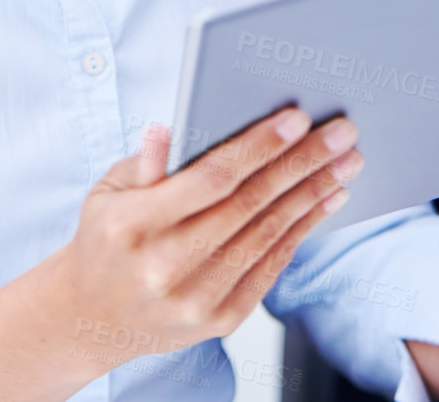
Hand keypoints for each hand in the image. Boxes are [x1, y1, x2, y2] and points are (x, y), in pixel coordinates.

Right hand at [47, 107, 361, 376]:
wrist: (92, 317)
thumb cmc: (106, 237)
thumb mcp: (108, 189)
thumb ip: (145, 162)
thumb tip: (169, 128)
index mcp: (134, 224)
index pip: (210, 179)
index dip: (258, 146)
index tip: (298, 117)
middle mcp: (166, 266)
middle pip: (250, 205)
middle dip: (303, 163)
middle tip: (342, 132)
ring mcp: (195, 299)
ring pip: (268, 234)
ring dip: (314, 194)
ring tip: (347, 161)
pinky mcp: (218, 320)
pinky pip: (269, 267)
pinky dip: (302, 230)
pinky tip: (325, 200)